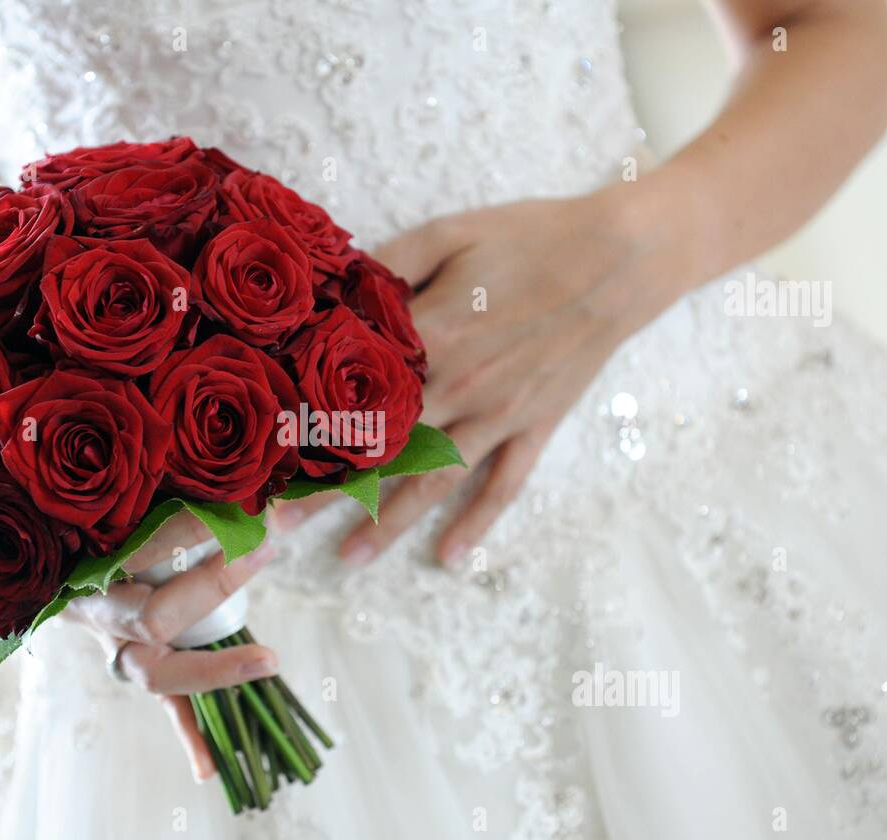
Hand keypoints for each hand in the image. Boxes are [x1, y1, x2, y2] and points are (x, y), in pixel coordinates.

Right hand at [59, 512, 276, 781]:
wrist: (50, 566)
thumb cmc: (101, 522)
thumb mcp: (128, 503)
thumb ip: (180, 495)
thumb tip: (264, 500)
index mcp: (87, 563)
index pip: (142, 547)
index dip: (190, 528)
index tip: (236, 506)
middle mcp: (98, 613)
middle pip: (150, 617)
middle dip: (209, 587)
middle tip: (259, 553)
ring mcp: (117, 649)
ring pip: (158, 671)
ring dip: (213, 669)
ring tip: (267, 662)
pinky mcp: (141, 670)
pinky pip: (167, 706)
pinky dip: (189, 737)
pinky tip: (210, 770)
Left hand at [280, 187, 684, 565]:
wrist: (621, 257)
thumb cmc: (529, 237)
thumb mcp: (448, 233)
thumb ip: (387, 266)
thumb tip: (332, 293)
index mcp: (433, 338)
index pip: (352, 393)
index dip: (305, 424)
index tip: (264, 455)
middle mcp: (461, 388)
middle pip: (381, 449)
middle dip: (326, 490)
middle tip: (276, 526)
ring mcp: (499, 414)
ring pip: (433, 480)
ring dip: (389, 522)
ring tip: (347, 559)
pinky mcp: (533, 426)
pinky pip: (503, 484)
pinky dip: (478, 523)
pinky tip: (450, 558)